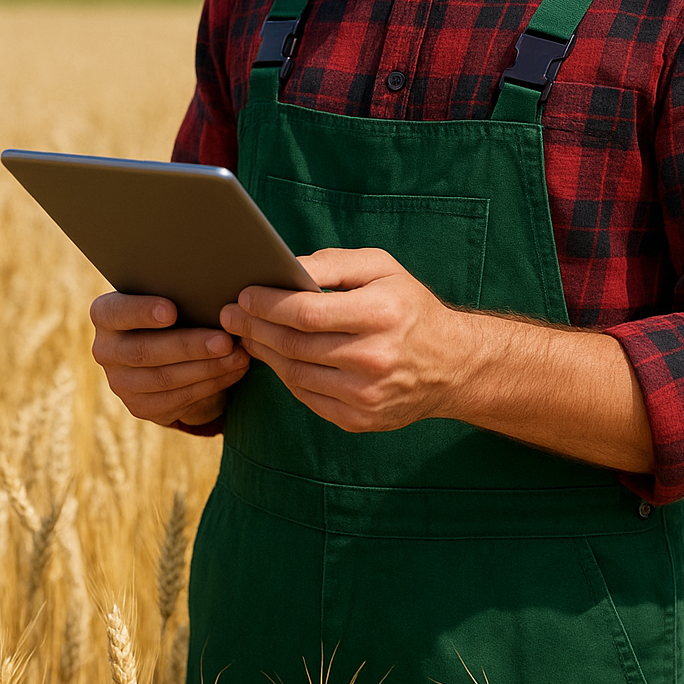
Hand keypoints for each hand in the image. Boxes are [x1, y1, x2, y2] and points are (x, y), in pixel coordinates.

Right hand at [90, 292, 249, 426]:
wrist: (171, 355)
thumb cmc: (178, 312)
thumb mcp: (174, 299)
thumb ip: (181, 294)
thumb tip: (217, 290)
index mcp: (106, 314)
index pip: (115, 312)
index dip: (141, 312)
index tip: (171, 311)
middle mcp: (106, 350)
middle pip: (145, 351)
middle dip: (189, 346)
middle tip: (225, 341)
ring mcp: (120, 383)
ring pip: (165, 378)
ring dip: (207, 368)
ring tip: (239, 356)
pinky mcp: (141, 407)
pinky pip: (178, 398)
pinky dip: (212, 383)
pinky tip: (235, 371)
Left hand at [220, 248, 654, 471]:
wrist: (452, 365)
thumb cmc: (410, 306)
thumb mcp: (382, 268)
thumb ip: (332, 263)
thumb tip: (282, 268)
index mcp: (381, 314)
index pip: (306, 312)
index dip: (267, 304)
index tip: (243, 294)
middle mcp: (374, 358)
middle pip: (294, 345)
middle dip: (255, 328)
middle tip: (231, 315)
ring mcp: (366, 395)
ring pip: (294, 374)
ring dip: (264, 353)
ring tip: (248, 334)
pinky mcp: (359, 419)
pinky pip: (307, 397)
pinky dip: (286, 376)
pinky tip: (277, 358)